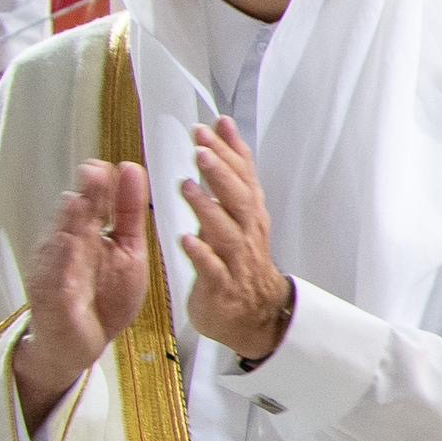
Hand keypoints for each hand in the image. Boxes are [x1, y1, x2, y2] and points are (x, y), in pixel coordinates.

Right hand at [12, 162, 150, 431]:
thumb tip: (131, 170)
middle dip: (84, 196)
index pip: (92, 202)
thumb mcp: (127, 251)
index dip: (102, 185)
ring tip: (79, 201)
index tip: (116, 166)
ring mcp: (55, 271)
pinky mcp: (51, 298)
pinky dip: (62, 263)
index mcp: (86, 233)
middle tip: (94, 171)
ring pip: (60, 243)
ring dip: (68, 222)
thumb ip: (129, 214)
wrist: (82, 344)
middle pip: (74, 217)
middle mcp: (65, 247)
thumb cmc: (103, 295)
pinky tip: (68, 247)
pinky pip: (55, 278)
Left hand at [175, 117, 293, 361]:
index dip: (231, 150)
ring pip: (225, 231)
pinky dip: (201, 254)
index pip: (244, 176)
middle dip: (220, 173)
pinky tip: (186, 240)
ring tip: (187, 187)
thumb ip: (229, 178)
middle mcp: (247, 233)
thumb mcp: (238, 216)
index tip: (214, 125)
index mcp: (249, 215)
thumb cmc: (241, 261)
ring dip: (208, 208)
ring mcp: (236, 260)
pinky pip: (212, 269)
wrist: (256, 315)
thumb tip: (220, 137)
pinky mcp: (221, 286)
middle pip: (238, 199)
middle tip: (202, 149)